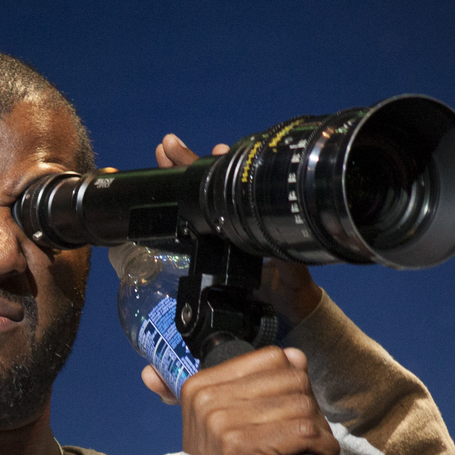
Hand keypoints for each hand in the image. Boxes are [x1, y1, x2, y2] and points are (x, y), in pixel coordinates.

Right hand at [155, 133, 323, 324]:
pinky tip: (162, 193)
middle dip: (185, 162)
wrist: (285, 308)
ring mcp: (220, 231)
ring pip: (193, 197)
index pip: (234, 187)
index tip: (213, 150)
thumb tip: (283, 245)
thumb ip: (287, 263)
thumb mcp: (291, 274)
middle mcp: (235, 220)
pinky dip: (173, 205)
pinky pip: (188, 222)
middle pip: (206, 184)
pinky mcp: (209, 248)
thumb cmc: (292, 288)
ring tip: (162, 154)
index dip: (220, 168)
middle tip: (167, 146)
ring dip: (176, 174)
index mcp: (255, 218)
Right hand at [176, 343, 338, 454]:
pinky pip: (305, 431)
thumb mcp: (227, 422)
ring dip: (318, 432)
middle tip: (302, 438)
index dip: (291, 385)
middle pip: (291, 379)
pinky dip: (322, 449)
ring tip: (308, 452)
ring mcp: (222, 423)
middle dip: (308, 408)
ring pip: (302, 406)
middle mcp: (207, 400)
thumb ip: (254, 384)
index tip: (285, 415)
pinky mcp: (243, 447)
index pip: (271, 359)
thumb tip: (294, 354)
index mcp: (200, 385)